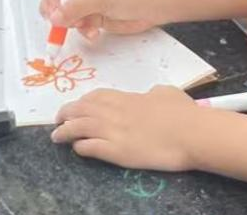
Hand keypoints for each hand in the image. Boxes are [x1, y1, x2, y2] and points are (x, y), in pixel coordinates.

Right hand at [40, 0, 161, 38]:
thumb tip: (55, 16)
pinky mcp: (94, 14)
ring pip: (67, 14)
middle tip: (65, 22)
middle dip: (61, 12)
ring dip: (74, 23)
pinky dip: (83, 30)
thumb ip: (76, 7)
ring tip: (86, 25)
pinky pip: (79, 24)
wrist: (154, 6)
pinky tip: (93, 31)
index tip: (52, 11)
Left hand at [52, 86, 197, 170]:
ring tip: (56, 136)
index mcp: (128, 97)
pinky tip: (77, 149)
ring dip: (65, 131)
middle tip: (58, 119)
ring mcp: (114, 132)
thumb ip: (152, 94)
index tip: (76, 105)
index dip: (82, 101)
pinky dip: (80, 147)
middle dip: (67, 113)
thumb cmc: (183, 112)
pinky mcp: (117, 152)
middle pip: (82, 109)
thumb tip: (149, 95)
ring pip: (80, 127)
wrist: (190, 132)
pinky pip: (91, 147)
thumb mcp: (166, 93)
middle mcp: (116, 112)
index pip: (97, 96)